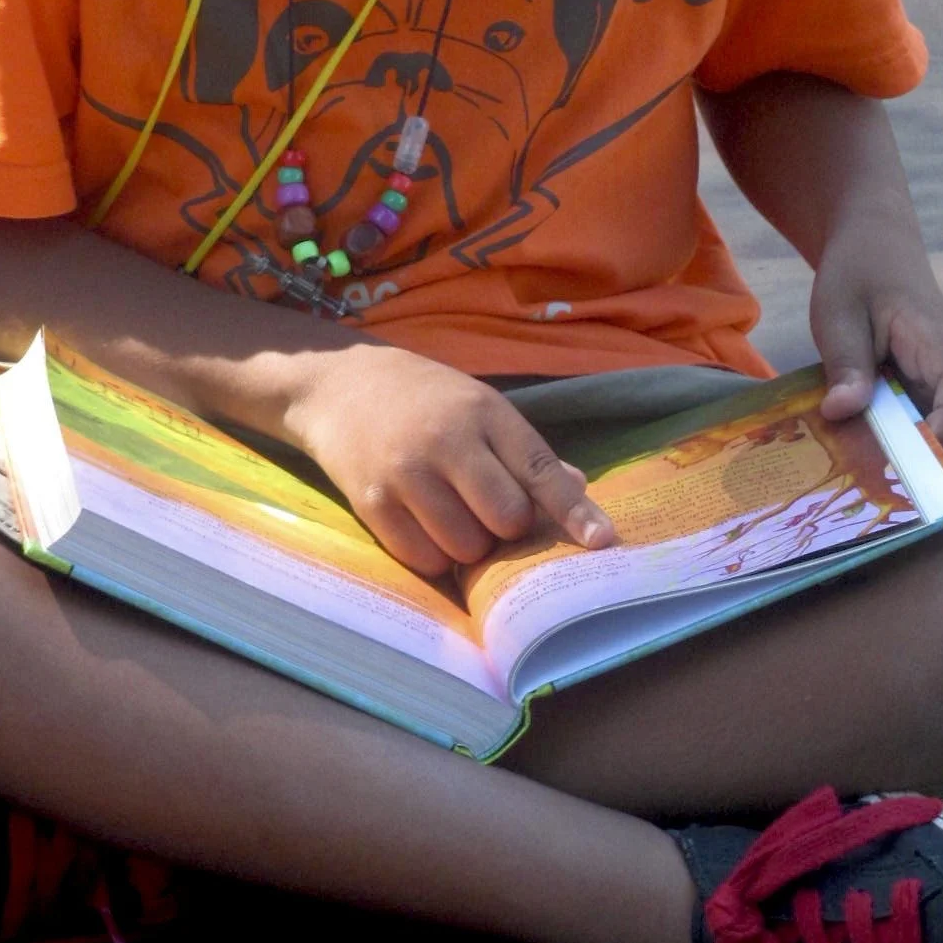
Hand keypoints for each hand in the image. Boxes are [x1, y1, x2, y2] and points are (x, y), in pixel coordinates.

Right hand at [283, 344, 616, 578]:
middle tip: (489, 512)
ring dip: (468, 547)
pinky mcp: (371, 503)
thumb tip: (578, 489)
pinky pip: (422, 559)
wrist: (340, 384)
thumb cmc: (425, 399)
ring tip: (452, 516)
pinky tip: (423, 525)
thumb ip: (526, 453)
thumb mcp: (481, 407)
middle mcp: (447, 442)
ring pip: (465, 547)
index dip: (574, 510)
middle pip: (506, 519)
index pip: (539, 468)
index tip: (602, 541)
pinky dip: (432, 555)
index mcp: (484, 413)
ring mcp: (405, 474)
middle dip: (507, 529)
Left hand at [809, 217, 942, 451]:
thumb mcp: (838, 313)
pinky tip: (877, 431)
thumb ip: (846, 363)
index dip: (937, 441)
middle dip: (940, 455)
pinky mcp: (938, 383)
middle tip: (886, 458)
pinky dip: (918, 434)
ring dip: (929, 446)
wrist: (876, 243)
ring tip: (878, 446)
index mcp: (939, 348)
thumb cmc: (857, 273)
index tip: (902, 463)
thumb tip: (841, 412)